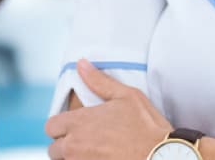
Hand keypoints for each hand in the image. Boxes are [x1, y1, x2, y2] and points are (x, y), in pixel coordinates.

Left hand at [44, 59, 172, 159]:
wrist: (163, 156)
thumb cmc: (147, 127)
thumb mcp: (127, 96)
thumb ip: (99, 81)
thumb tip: (81, 64)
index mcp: (79, 122)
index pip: (51, 127)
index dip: (60, 127)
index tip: (74, 128)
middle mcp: (75, 146)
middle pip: (54, 149)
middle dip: (65, 146)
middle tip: (84, 143)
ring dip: (73, 158)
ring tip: (92, 153)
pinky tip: (100, 159)